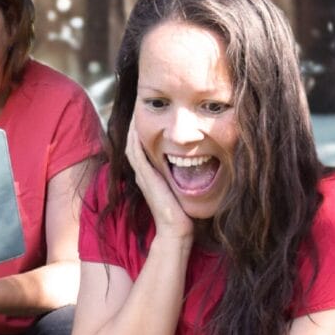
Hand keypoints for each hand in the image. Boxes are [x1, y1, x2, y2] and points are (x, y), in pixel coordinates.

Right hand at [125, 114, 193, 241]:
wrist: (177, 230)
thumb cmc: (184, 213)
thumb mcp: (183, 188)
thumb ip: (187, 175)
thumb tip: (202, 162)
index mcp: (152, 175)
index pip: (143, 147)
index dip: (145, 131)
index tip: (153, 114)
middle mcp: (144, 173)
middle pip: (135, 143)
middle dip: (138, 124)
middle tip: (142, 105)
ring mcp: (143, 175)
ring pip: (133, 145)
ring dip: (134, 127)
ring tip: (138, 108)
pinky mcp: (145, 176)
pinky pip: (136, 152)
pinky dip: (135, 138)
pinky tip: (137, 124)